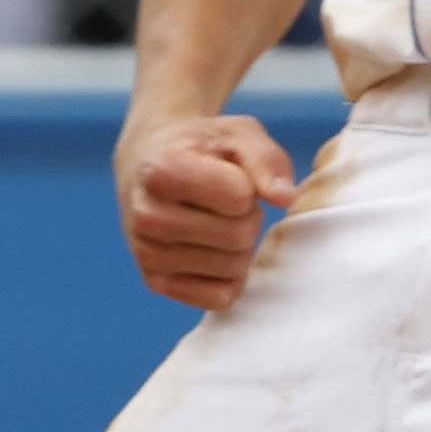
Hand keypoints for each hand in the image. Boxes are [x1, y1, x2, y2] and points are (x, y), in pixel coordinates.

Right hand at [117, 110, 297, 309]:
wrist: (148, 164)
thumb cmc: (201, 148)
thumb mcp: (238, 134)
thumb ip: (267, 160)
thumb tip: (284, 199)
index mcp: (162, 169)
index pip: (239, 199)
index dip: (248, 187)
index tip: (231, 176)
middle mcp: (146, 215)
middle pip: (239, 237)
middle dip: (248, 218)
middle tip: (228, 203)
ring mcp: (147, 253)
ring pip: (232, 269)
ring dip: (239, 247)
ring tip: (216, 221)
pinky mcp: (156, 282)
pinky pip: (219, 298)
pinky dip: (228, 277)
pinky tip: (212, 249)